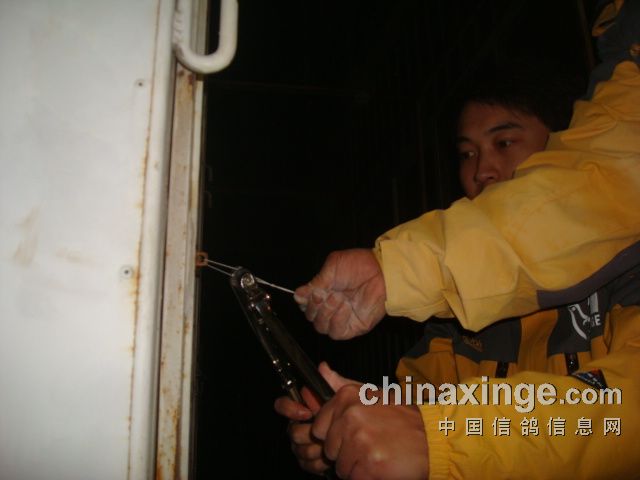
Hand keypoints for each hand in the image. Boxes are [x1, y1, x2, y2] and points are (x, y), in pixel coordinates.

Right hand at [274, 363, 359, 474]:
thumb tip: (323, 368)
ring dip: (316, 449)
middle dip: (308, 433)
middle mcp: (303, 425)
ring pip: (299, 448)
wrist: (374, 437)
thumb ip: (336, 382)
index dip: (290, 408)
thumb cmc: (364, 414)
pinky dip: (319, 463)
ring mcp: (306, 443)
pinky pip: (306, 464)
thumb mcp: (353, 395)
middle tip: (324, 434)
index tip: (306, 411)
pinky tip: (330, 458)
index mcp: (309, 408)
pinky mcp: (311, 461)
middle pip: (292, 430)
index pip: (285, 405)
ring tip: (331, 446)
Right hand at [294, 249, 386, 339]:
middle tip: (324, 294)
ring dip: (326, 313)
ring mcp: (341, 318)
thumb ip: (316, 283)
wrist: (382, 272)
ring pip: (321, 327)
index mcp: (323, 292)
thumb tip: (298, 295)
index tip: (310, 293)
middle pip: (311, 317)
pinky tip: (345, 307)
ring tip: (338, 298)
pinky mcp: (353, 327)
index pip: (305, 304)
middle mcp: (330, 307)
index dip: (305, 301)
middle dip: (315, 306)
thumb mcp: (333, 267)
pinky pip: (337, 332)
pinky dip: (337, 321)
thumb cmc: (359, 265)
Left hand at [311, 366, 429, 479]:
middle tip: (369, 445)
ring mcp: (360, 441)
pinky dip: (367, 477)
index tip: (351, 435)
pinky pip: (354, 479)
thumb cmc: (401, 417)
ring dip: (357, 466)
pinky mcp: (370, 464)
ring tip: (377, 454)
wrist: (433, 436)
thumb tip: (322, 369)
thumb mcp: (371, 392)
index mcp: (347, 398)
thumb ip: (342, 384)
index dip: (334, 437)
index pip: (319, 429)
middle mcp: (351, 416)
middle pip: (329, 450)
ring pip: (341, 467)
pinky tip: (382, 465)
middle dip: (345, 453)